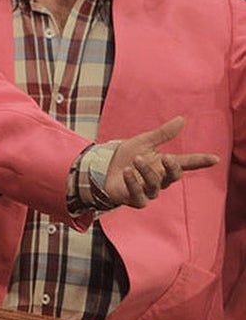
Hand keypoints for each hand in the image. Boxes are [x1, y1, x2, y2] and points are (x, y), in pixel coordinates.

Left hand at [103, 116, 218, 207]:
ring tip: (136, 159)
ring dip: (147, 171)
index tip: (215, 158)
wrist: (104, 167)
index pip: (186, 163)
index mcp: (164, 165)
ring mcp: (149, 191)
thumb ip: (163, 134)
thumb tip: (181, 119)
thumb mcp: (144, 142)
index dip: (200, 161)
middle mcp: (160, 179)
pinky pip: (138, 195)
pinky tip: (127, 172)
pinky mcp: (136, 200)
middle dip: (171, 168)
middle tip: (166, 157)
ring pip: (155, 185)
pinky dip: (133, 183)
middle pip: (173, 176)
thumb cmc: (127, 155)